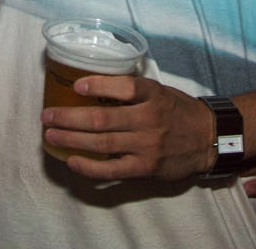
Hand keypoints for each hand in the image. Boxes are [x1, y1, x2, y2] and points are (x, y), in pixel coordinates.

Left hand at [40, 76, 214, 180]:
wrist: (208, 139)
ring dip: (72, 139)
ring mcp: (147, 146)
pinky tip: (72, 160)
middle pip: (103, 118)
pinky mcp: (145, 167)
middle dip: (70, 117)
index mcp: (154, 95)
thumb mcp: (161, 91)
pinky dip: (89, 166)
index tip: (77, 85)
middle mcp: (150, 119)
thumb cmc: (178, 111)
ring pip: (102, 143)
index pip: (125, 87)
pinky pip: (112, 170)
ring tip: (50, 136)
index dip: (99, 85)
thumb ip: (133, 91)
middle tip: (47, 116)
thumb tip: (92, 84)